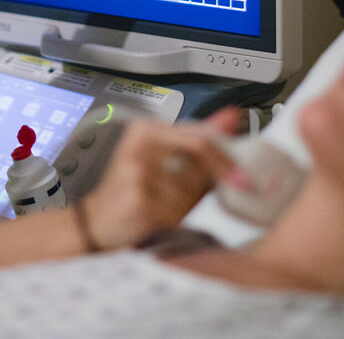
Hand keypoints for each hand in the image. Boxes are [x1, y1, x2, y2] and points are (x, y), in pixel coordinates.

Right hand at [77, 108, 242, 250]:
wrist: (98, 224)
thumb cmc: (136, 193)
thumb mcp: (168, 162)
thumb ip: (199, 142)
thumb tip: (231, 119)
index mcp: (145, 129)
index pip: (198, 133)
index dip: (226, 151)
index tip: (245, 168)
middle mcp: (137, 144)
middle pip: (198, 151)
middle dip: (223, 172)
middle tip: (240, 186)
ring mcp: (134, 171)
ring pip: (190, 186)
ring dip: (191, 202)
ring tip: (171, 206)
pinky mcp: (134, 199)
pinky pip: (175, 209)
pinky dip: (176, 218)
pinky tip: (161, 218)